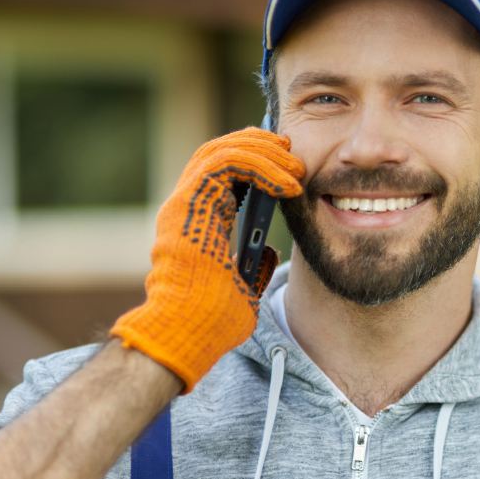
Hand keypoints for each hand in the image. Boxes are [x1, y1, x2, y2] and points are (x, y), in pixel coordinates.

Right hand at [110, 128, 305, 391]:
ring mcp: (184, 203)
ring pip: (221, 150)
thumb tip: (270, 251)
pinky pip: (225, 163)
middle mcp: (186, 207)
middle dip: (259, 145)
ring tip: (295, 166)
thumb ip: (253, 266)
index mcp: (196, 223)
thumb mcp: (244, 290)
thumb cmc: (210, 321)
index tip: (287, 166)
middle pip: (218, 151)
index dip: (253, 160)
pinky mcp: (189, 204)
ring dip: (263, 152)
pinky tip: (286, 184)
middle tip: (293, 154)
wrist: (189, 333)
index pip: (220, 173)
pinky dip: (260, 165)